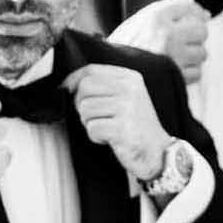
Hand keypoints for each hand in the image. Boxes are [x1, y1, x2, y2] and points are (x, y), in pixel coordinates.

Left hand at [65, 64, 170, 181]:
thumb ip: (105, 86)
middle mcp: (129, 89)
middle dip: (82, 105)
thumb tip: (68, 84)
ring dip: (90, 123)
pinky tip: (110, 138)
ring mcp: (126, 107)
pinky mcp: (121, 127)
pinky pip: (92, 128)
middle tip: (97, 117)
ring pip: (85, 109)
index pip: (91, 70)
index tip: (66, 90)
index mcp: (130, 78)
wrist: (156, 152)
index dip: (73, 80)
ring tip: (107, 127)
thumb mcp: (127, 97)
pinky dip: (97, 137)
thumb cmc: (136, 126)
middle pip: (84, 88)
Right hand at [109, 0, 210, 84]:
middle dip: (196, 36)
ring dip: (192, 56)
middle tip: (185, 41)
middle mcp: (166, 34)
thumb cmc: (124, 50)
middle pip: (201, 30)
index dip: (197, 12)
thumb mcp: (138, 23)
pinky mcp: (177, 77)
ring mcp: (173, 57)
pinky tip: (174, 71)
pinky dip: (189, 73)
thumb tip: (205, 14)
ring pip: (201, 53)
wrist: (109, 75)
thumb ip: (167, 14)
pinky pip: (196, 72)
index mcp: (154, 17)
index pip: (188, 6)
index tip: (201, 17)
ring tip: (175, 58)